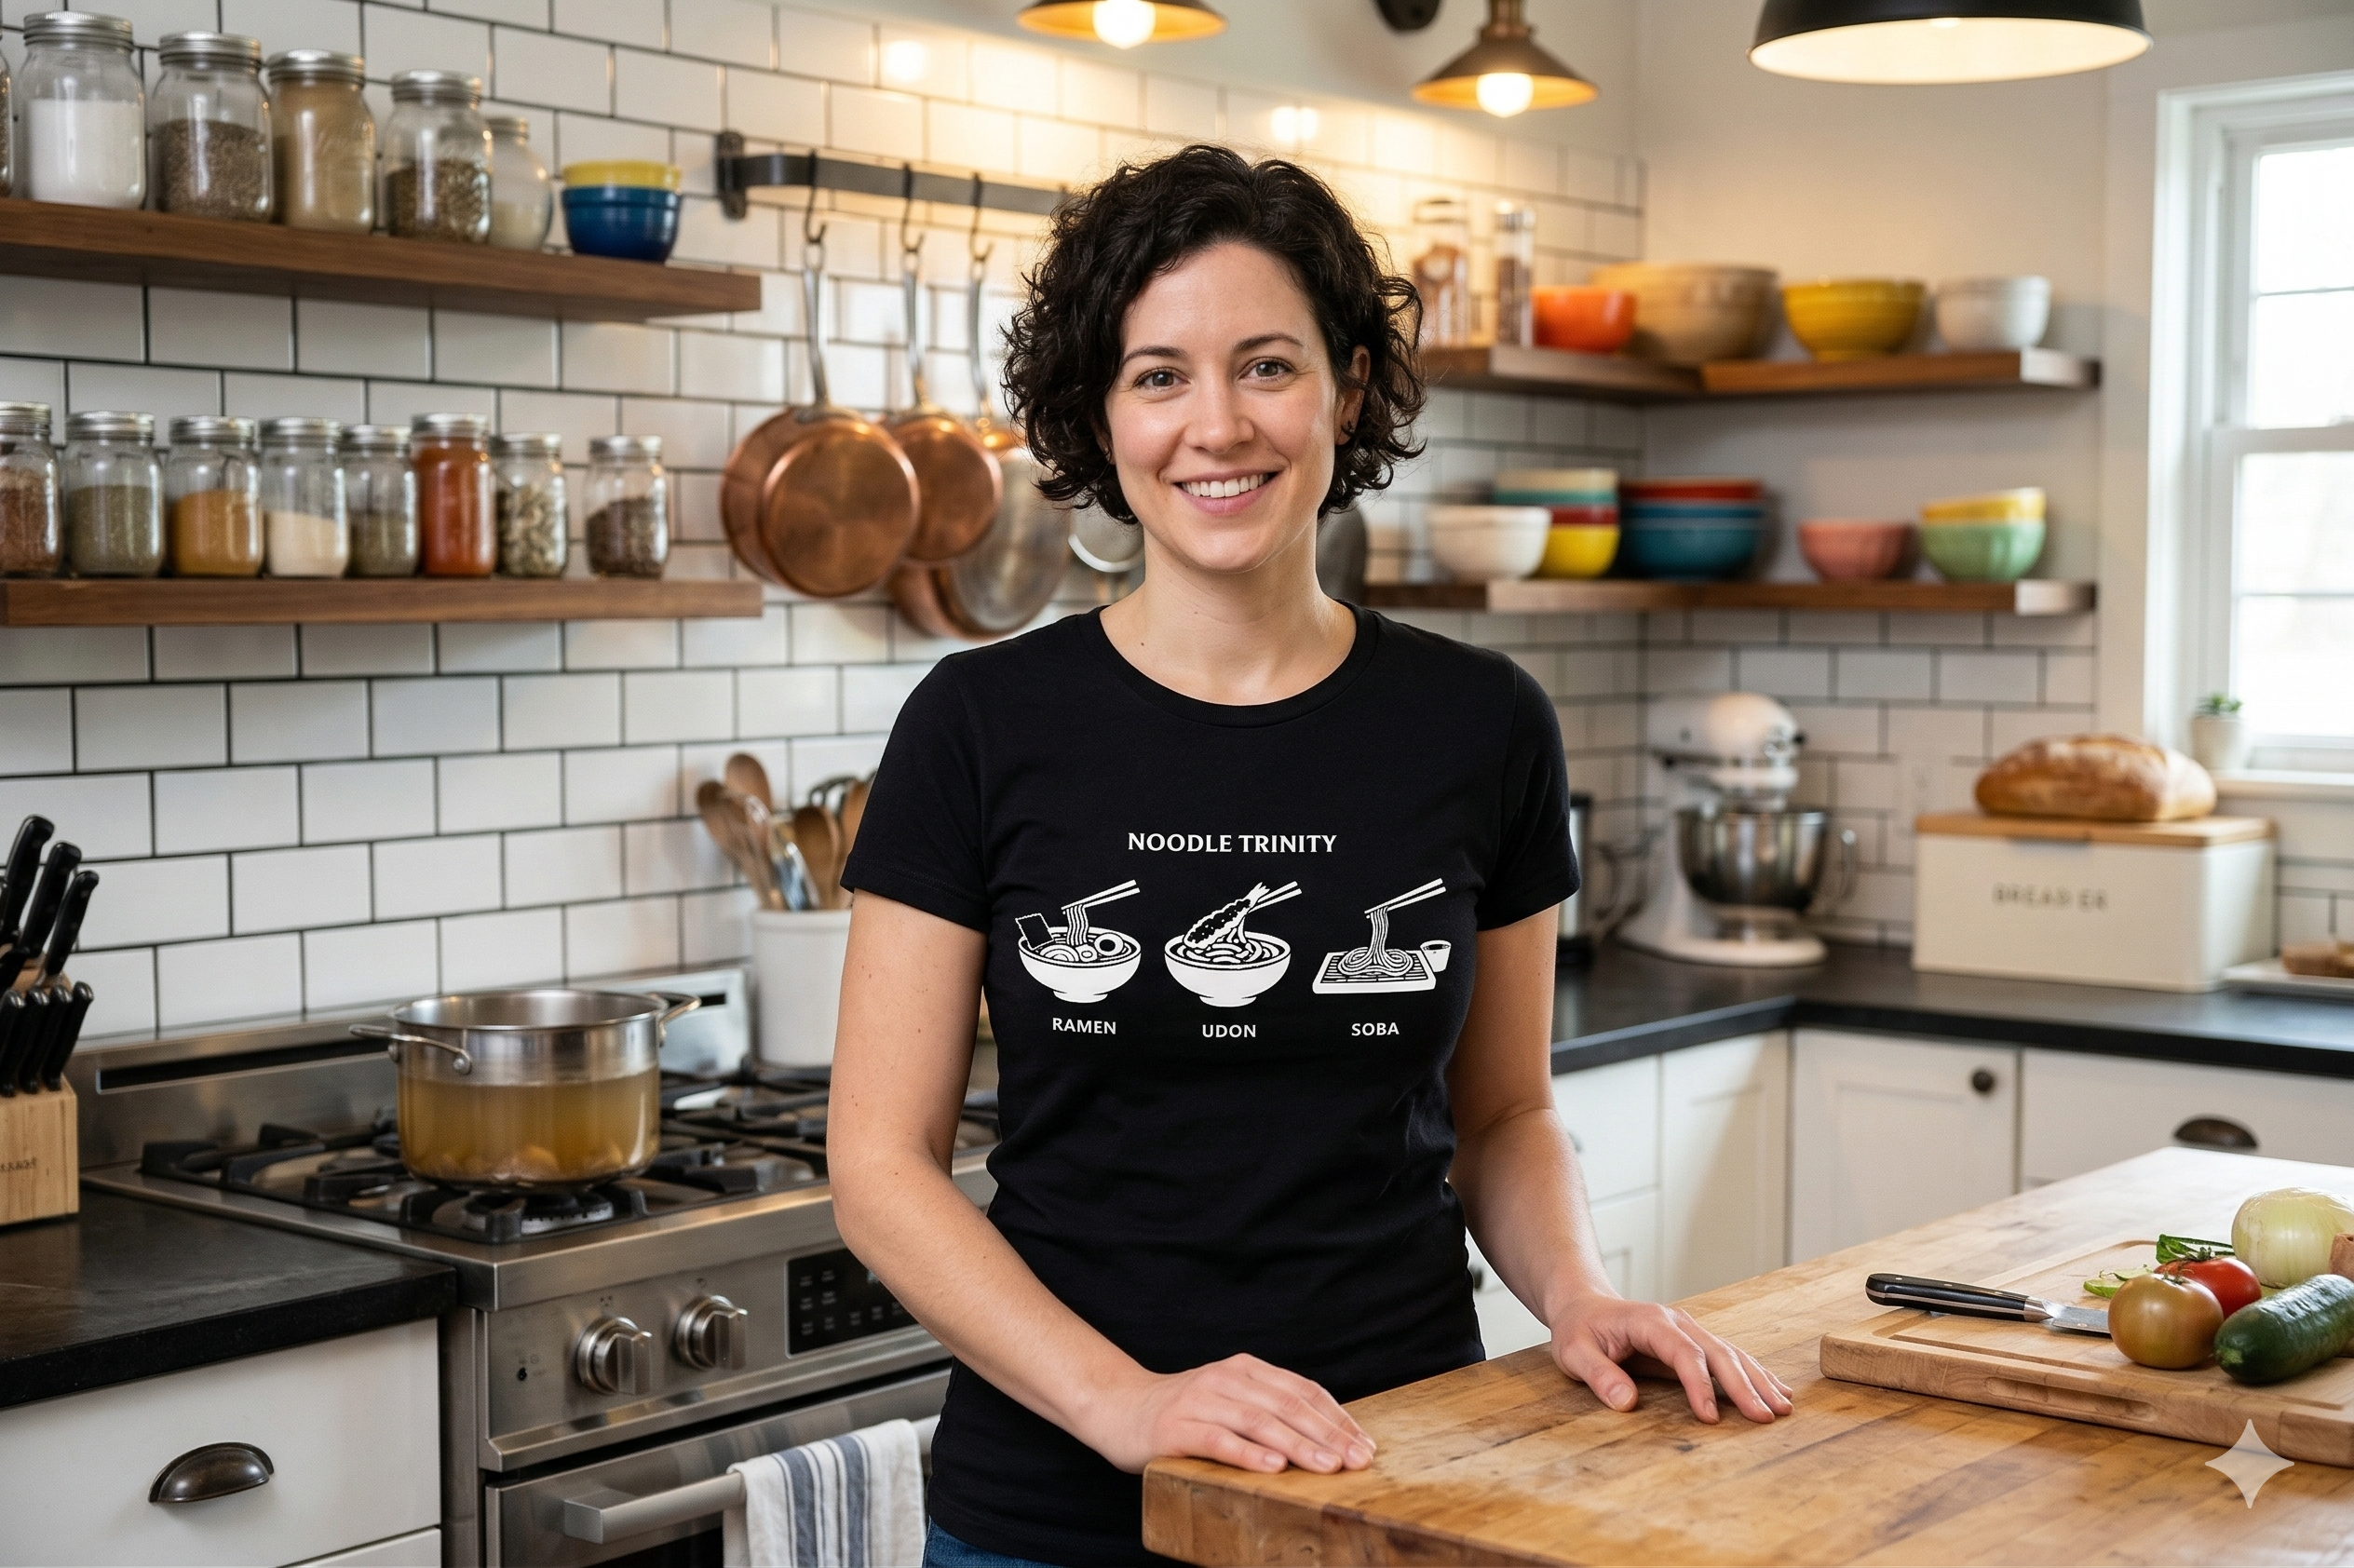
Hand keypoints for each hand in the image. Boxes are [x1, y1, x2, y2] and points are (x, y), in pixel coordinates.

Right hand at [1087, 1353, 1376, 1475]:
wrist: (1119, 1408)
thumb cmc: (1184, 1414)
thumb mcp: (1231, 1402)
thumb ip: (1269, 1411)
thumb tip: (1329, 1439)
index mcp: (1245, 1370)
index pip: (1301, 1391)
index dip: (1336, 1417)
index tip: (1364, 1444)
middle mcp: (1226, 1379)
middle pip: (1286, 1405)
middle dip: (1327, 1434)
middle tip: (1357, 1460)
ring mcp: (1199, 1401)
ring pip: (1258, 1421)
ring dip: (1297, 1444)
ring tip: (1327, 1466)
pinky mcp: (1176, 1428)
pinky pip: (1218, 1440)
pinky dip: (1248, 1453)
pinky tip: (1273, 1467)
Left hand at [1546, 1291, 1793, 1424]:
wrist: (1584, 1304)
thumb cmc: (1578, 1329)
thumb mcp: (1574, 1352)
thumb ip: (1599, 1375)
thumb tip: (1625, 1402)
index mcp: (1650, 1321)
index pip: (1683, 1353)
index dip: (1699, 1385)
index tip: (1711, 1417)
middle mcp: (1678, 1321)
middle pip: (1718, 1352)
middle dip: (1744, 1386)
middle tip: (1766, 1418)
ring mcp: (1689, 1329)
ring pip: (1731, 1353)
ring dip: (1758, 1380)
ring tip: (1783, 1408)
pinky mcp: (1694, 1341)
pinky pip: (1729, 1356)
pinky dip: (1754, 1374)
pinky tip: (1776, 1389)